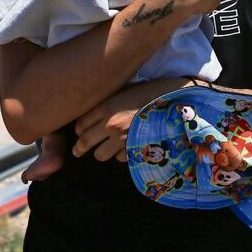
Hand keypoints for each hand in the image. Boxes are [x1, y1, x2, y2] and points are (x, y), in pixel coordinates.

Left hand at [73, 78, 188, 161]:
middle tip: (77, 151)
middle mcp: (110, 124)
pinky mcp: (134, 150)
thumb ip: (108, 104)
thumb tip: (94, 116)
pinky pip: (119, 158)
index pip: (80, 124)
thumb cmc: (150, 93)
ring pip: (100, 155)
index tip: (79, 132)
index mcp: (106, 107)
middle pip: (84, 142)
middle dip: (79, 148)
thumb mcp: (125, 92)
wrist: (174, 103)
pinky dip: (120, 154)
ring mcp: (122, 139)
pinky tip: (126, 147)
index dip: (78, 129)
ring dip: (101, 152)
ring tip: (104, 149)